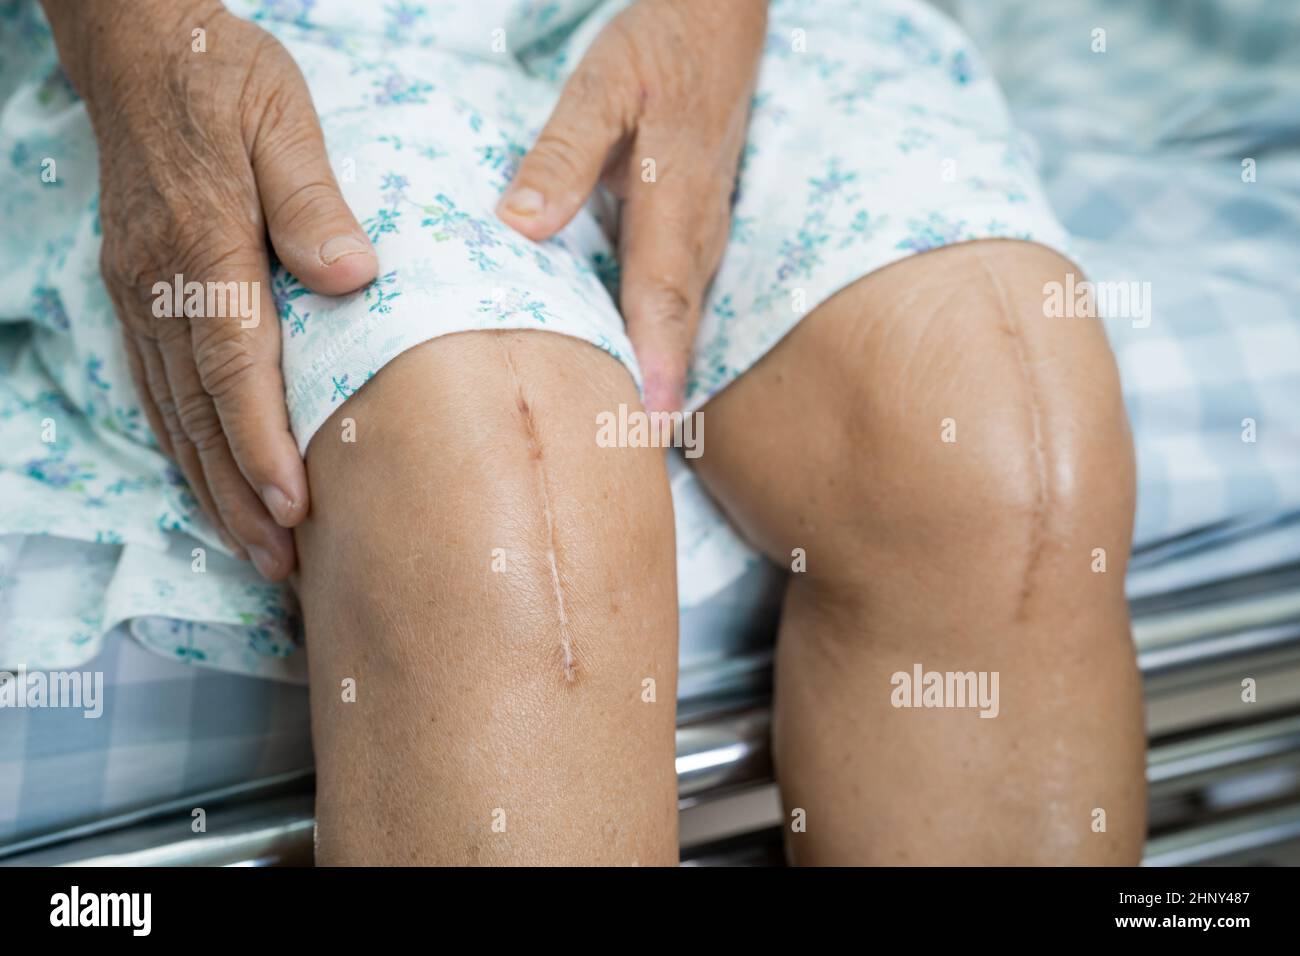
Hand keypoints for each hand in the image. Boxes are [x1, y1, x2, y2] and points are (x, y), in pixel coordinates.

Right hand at [42, 0, 377, 579]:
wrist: (141, 47)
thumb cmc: (225, 78)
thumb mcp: (283, 117)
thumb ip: (313, 199)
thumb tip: (350, 276)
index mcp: (205, 244)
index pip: (233, 364)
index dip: (262, 442)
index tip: (295, 506)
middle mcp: (161, 283)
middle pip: (198, 410)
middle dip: (239, 494)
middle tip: (279, 563)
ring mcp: (139, 292)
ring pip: (172, 410)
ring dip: (211, 485)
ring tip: (253, 548)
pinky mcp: (135, 292)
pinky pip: (156, 386)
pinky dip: (183, 445)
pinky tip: (207, 482)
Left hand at [496, 0, 766, 413]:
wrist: (719, 25)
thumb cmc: (659, 48)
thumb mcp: (603, 83)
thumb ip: (563, 152)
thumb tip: (521, 224)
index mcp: (675, 204)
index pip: (662, 302)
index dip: (656, 369)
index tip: (647, 430)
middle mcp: (698, 235)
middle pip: (677, 333)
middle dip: (658, 401)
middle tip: (626, 466)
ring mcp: (703, 239)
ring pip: (680, 324)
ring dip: (660, 382)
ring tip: (629, 446)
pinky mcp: (695, 238)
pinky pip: (677, 305)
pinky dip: (660, 348)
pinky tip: (633, 380)